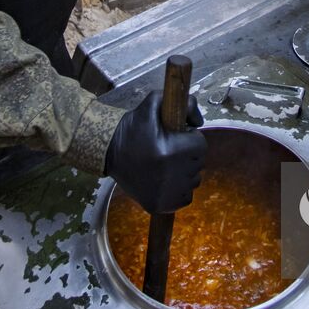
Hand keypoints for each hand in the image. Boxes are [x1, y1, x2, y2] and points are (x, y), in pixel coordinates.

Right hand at [105, 90, 204, 213]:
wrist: (108, 153)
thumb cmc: (132, 128)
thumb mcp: (153, 104)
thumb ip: (184, 103)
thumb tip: (200, 121)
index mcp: (169, 151)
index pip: (200, 145)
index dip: (190, 138)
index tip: (177, 137)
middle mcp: (169, 175)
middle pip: (198, 163)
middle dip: (189, 154)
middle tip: (171, 149)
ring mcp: (165, 194)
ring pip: (193, 181)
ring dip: (185, 172)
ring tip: (166, 164)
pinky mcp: (160, 206)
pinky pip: (185, 197)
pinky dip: (179, 189)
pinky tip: (165, 179)